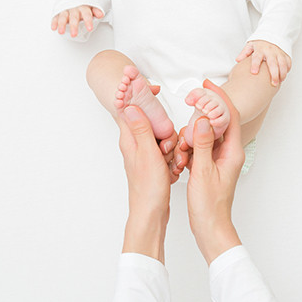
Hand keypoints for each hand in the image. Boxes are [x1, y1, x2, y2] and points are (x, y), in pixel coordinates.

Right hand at [51, 5, 103, 37]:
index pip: (86, 14)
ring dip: (62, 24)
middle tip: (74, 34)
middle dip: (73, 26)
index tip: (89, 28)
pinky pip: (56, 16)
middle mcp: (74, 8)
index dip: (88, 21)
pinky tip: (54, 28)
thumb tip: (100, 14)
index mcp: (83, 7)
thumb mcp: (91, 7)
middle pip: (74, 17)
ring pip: (63, 16)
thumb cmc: (83, 6)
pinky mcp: (59, 12)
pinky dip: (54, 22)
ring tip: (61, 32)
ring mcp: (66, 10)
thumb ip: (96, 11)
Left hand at [118, 105, 172, 261]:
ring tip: (169, 161)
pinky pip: (165, 151)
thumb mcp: (147, 153)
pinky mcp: (153, 164)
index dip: (138, 96)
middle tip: (166, 146)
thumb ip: (141, 128)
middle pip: (150, 122)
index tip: (149, 87)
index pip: (129, 109)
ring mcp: (144, 154)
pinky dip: (171, 156)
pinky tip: (172, 168)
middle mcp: (134, 145)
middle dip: (163, 130)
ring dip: (169, 145)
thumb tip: (130, 105)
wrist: (151, 214)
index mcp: (129, 139)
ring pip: (160, 137)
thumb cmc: (148, 188)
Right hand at [185, 80, 244, 264]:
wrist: (211, 228)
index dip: (219, 97)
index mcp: (232, 152)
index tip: (207, 84)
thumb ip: (202, 144)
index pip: (229, 116)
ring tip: (181, 147)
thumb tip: (202, 119)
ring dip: (191, 136)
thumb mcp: (203, 172)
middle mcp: (228, 153)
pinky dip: (188, 148)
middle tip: (188, 104)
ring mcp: (219, 159)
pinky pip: (199, 148)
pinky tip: (179, 155)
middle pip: (217, 122)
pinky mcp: (210, 166)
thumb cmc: (209, 206)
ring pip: (205, 135)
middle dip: (202, 114)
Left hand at [235, 40, 291, 85]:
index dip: (255, 64)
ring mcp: (279, 52)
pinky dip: (287, 69)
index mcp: (260, 49)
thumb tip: (238, 60)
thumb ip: (244, 53)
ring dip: (282, 73)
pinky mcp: (285, 54)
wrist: (271, 36)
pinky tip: (283, 76)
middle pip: (273, 63)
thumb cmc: (259, 45)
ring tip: (279, 81)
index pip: (257, 57)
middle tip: (273, 83)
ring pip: (283, 64)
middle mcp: (270, 51)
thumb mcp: (250, 46)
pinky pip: (288, 62)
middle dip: (274, 74)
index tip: (254, 72)